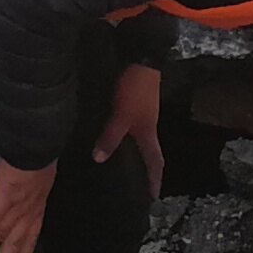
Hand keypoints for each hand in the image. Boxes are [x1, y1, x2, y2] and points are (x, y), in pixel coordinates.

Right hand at [0, 159, 55, 252]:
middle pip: (15, 243)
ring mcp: (16, 204)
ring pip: (0, 235)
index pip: (30, 237)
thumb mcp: (42, 172)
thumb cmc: (40, 151)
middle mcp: (28, 210)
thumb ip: (33, 185)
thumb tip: (24, 188)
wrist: (40, 138)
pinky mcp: (4, 194)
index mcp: (37, 205)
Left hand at [92, 65, 165, 200]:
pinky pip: (128, 124)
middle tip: (136, 183)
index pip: (155, 162)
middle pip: (149, 150)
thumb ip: (110, 137)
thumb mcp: (121, 116)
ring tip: (120, 162)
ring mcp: (141, 111)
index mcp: (148, 132)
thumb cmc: (135, 89)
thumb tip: (98, 160)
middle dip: (144, 168)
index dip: (154, 179)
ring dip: (133, 150)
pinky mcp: (133, 99)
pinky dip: (122, 133)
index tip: (154, 197)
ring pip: (138, 137)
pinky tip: (110, 133)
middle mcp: (147, 124)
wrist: (141, 55)